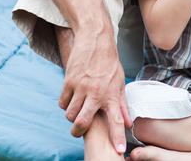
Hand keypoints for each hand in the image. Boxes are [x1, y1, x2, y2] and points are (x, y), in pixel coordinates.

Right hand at [58, 27, 131, 153]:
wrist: (96, 39)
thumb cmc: (109, 62)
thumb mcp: (120, 81)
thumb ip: (122, 103)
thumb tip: (128, 122)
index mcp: (111, 93)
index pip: (116, 120)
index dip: (117, 137)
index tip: (119, 152)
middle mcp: (96, 92)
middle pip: (82, 123)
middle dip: (78, 132)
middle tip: (79, 130)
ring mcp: (81, 87)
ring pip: (69, 115)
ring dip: (72, 115)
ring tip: (78, 107)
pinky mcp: (69, 81)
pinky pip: (62, 103)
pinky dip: (65, 103)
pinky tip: (72, 96)